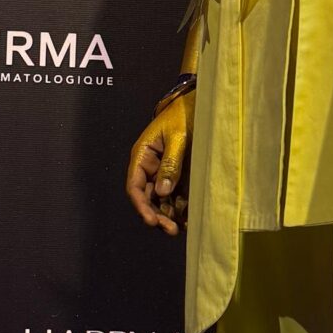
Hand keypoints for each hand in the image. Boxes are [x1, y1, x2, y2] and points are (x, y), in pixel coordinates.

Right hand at [126, 96, 192, 234]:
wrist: (198, 102)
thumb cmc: (183, 114)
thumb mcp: (177, 137)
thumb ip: (170, 164)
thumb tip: (162, 191)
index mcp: (142, 155)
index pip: (134, 186)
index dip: (141, 206)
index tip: (152, 221)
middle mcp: (150, 166)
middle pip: (147, 198)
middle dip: (157, 215)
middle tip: (171, 230)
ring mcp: (164, 171)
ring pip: (162, 200)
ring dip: (170, 214)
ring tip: (181, 227)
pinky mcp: (179, 174)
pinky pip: (177, 194)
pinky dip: (182, 207)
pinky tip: (189, 218)